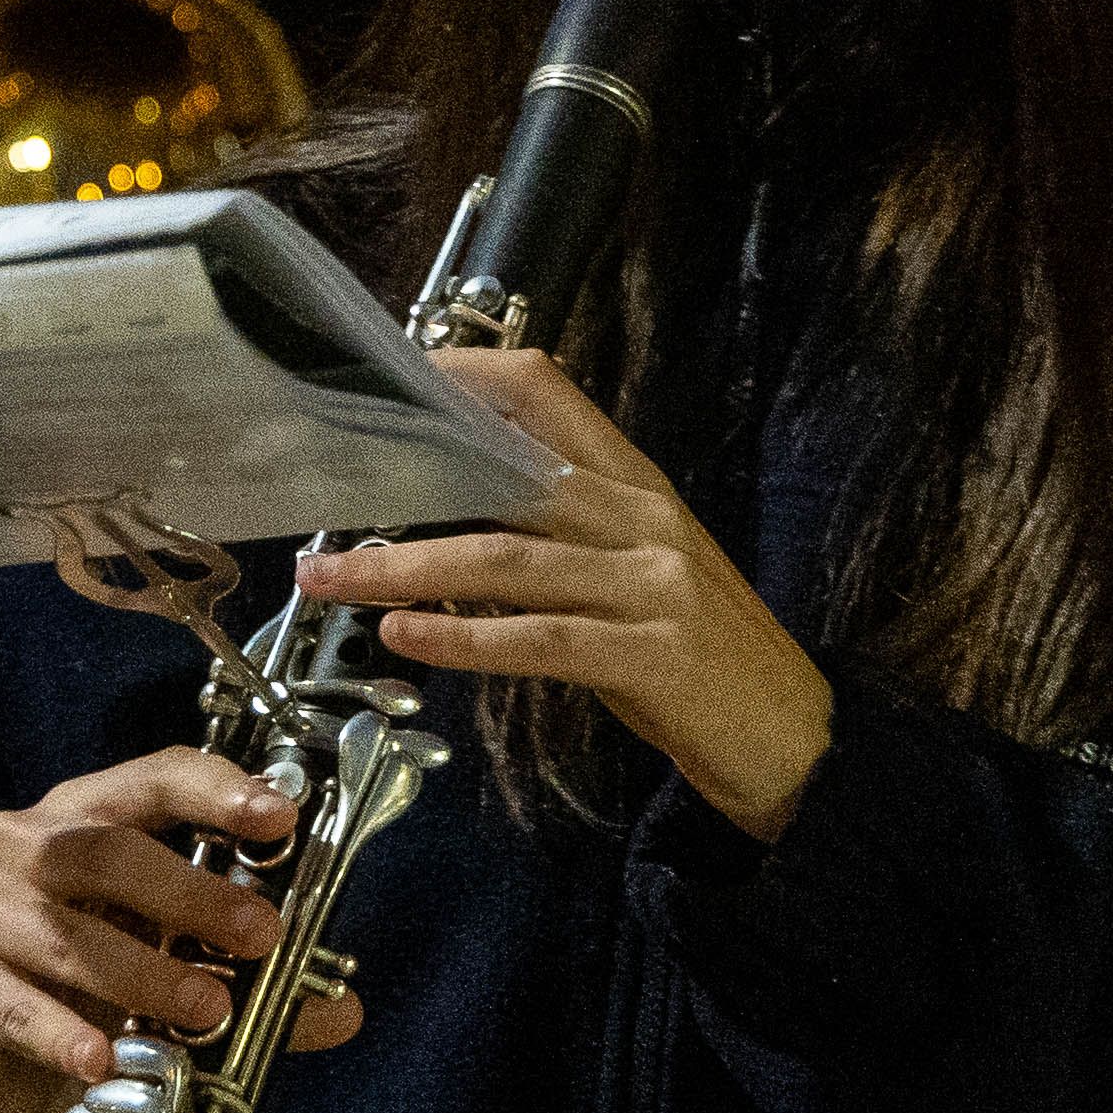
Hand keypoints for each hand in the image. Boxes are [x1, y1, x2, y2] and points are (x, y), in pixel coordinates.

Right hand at [0, 747, 355, 1112]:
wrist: (13, 1089)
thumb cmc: (99, 1000)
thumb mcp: (184, 978)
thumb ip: (258, 991)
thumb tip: (341, 1009)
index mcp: (83, 820)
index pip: (148, 780)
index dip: (214, 792)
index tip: (279, 819)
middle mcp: (20, 849)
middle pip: (100, 849)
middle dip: (188, 891)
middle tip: (259, 935)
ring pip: (60, 931)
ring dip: (141, 971)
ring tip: (205, 1012)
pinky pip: (8, 1002)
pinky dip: (60, 1031)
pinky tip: (100, 1058)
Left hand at [297, 349, 832, 836]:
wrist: (792, 736)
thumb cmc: (694, 655)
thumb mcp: (627, 573)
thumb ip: (551, 536)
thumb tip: (446, 515)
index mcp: (634, 486)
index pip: (546, 391)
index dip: (461, 376)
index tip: (384, 382)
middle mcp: (642, 520)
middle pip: (505, 471)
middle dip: (403, 477)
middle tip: (320, 487)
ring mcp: (652, 585)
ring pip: (505, 558)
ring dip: (402, 568)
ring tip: (329, 578)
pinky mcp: (652, 655)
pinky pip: (540, 639)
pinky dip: (464, 640)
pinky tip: (406, 636)